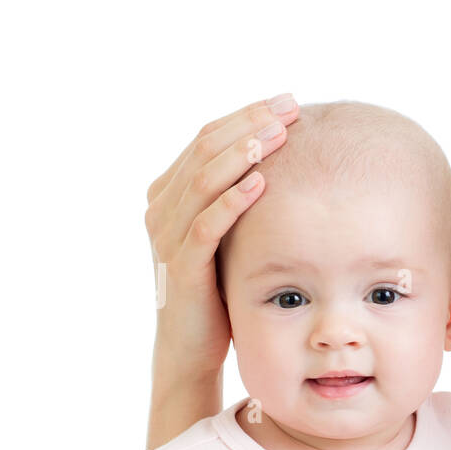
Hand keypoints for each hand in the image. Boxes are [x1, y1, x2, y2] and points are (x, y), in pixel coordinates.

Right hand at [144, 94, 298, 380]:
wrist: (192, 347)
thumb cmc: (218, 288)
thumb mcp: (226, 234)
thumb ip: (236, 197)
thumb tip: (282, 159)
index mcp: (169, 193)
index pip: (206, 137)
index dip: (245, 115)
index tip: (287, 102)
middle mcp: (161, 208)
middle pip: (204, 148)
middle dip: (249, 124)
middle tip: (289, 108)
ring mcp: (167, 237)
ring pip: (202, 181)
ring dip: (242, 153)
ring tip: (277, 134)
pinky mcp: (181, 267)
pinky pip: (206, 227)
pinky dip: (232, 201)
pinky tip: (261, 184)